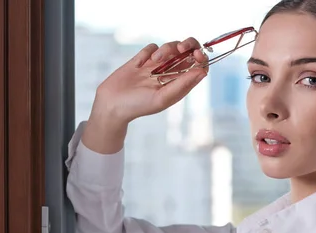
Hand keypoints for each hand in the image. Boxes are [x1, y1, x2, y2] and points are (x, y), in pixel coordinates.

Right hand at [91, 37, 208, 124]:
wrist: (112, 103)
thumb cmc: (139, 105)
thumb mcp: (163, 97)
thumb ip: (183, 84)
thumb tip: (203, 72)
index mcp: (181, 84)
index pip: (199, 66)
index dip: (201, 57)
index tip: (196, 54)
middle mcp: (172, 74)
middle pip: (189, 52)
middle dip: (188, 44)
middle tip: (181, 47)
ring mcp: (158, 66)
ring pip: (171, 47)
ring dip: (166, 49)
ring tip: (154, 61)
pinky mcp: (143, 59)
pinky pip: (151, 47)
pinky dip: (148, 52)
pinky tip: (139, 65)